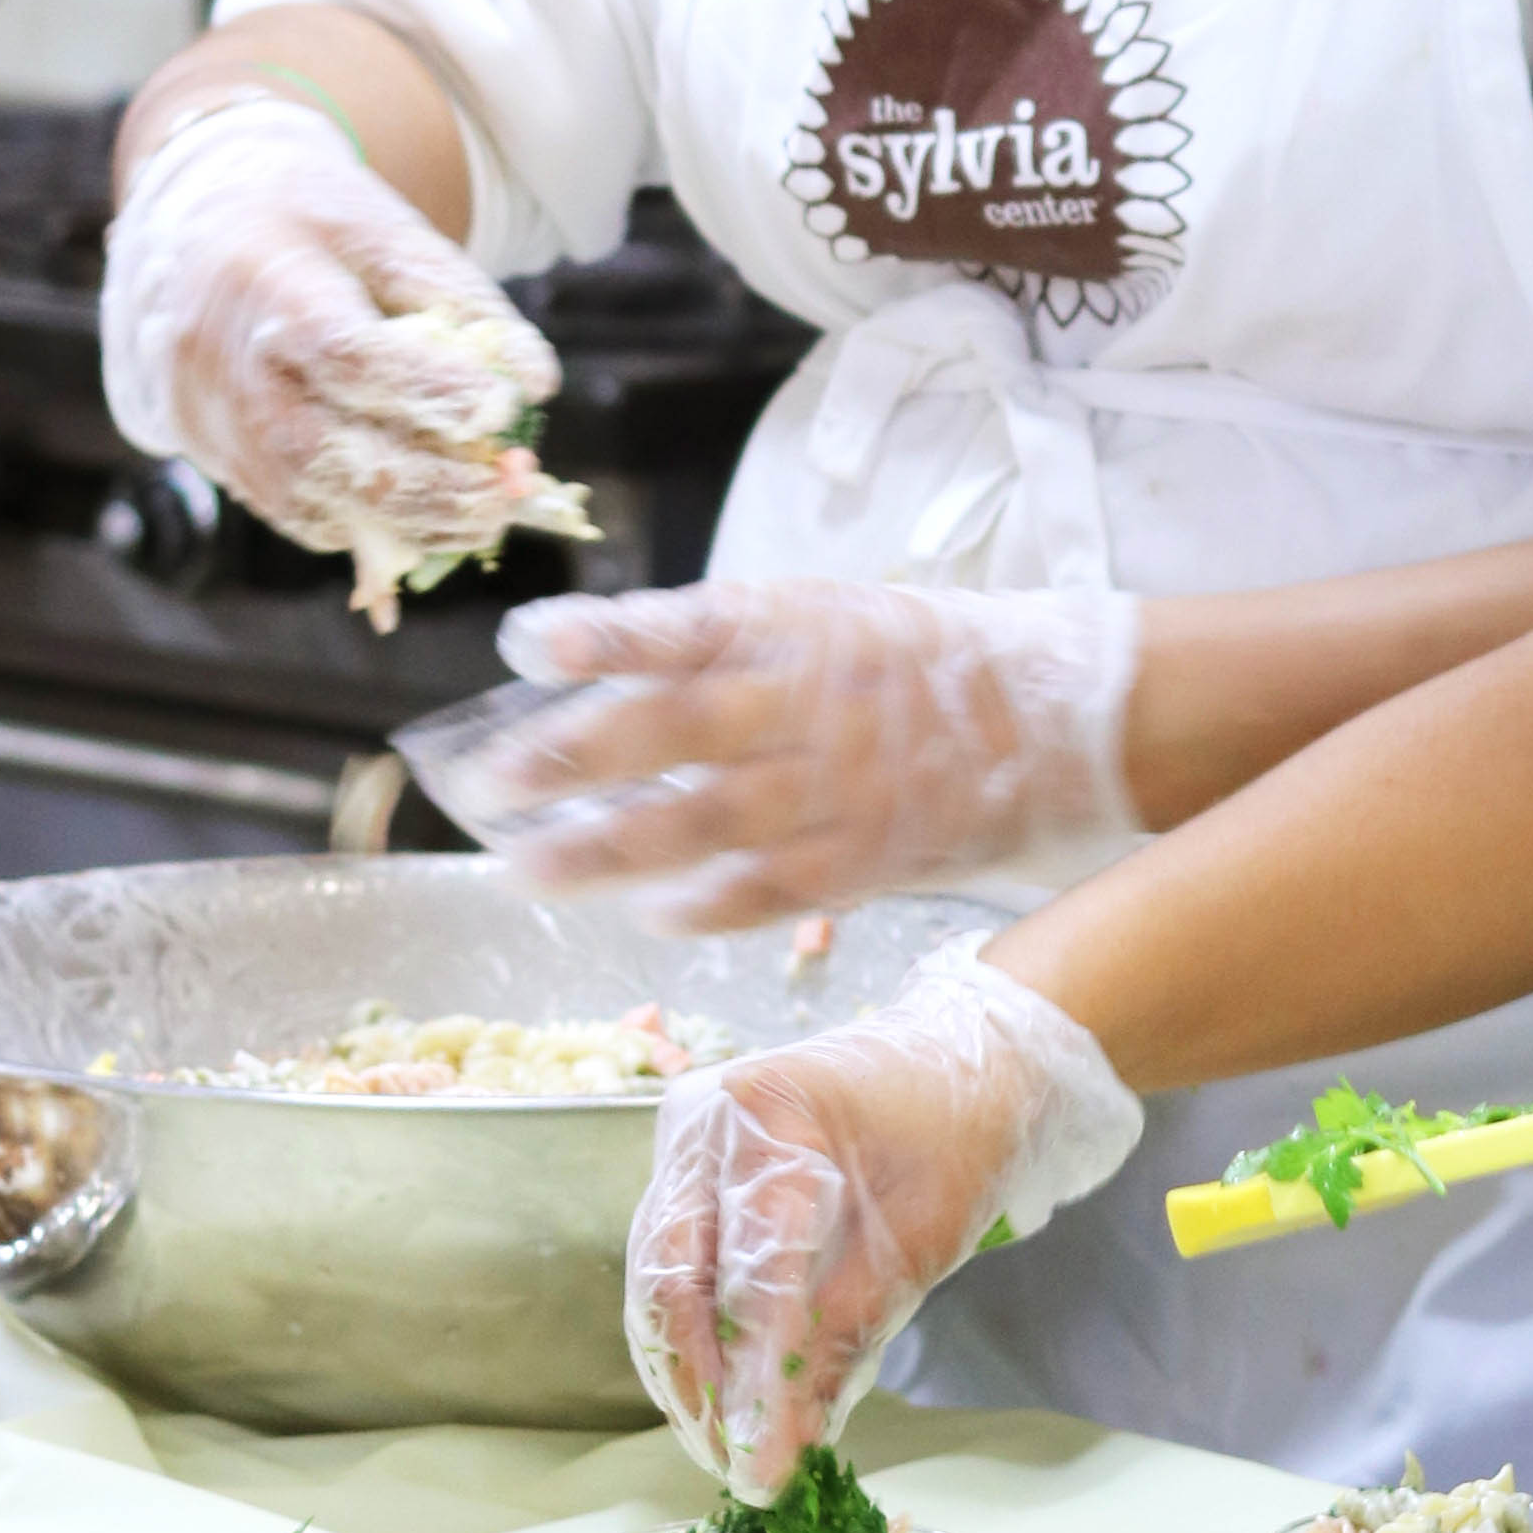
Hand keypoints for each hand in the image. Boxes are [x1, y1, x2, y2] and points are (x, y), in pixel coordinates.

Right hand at [100, 94, 562, 569]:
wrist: (193, 224)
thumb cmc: (312, 226)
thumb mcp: (389, 233)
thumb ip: (463, 303)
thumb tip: (538, 383)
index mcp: (268, 283)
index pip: (346, 355)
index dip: (429, 392)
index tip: (503, 412)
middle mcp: (222, 361)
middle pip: (317, 449)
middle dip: (426, 488)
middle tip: (508, 496)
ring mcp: (207, 416)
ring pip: (301, 498)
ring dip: (403, 523)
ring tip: (482, 517)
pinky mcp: (209, 452)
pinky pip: (287, 509)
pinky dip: (361, 524)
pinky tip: (423, 515)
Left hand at [425, 581, 1143, 931]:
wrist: (1046, 715)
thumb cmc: (908, 661)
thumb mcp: (822, 616)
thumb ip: (716, 647)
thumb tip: (584, 670)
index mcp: (795, 628)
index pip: (684, 628)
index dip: (604, 637)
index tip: (527, 644)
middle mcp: (809, 704)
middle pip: (676, 732)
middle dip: (572, 757)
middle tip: (486, 784)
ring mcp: (839, 787)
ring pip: (705, 825)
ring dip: (606, 852)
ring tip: (527, 871)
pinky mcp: (865, 856)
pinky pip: (772, 891)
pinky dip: (707, 906)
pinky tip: (649, 916)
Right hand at [626, 940, 1144, 1492]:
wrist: (959, 1058)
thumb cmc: (957, 1129)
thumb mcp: (925, 1232)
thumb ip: (848, 1331)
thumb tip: (789, 1443)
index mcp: (773, 1107)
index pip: (753, 1264)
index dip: (757, 1373)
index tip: (767, 1461)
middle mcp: (704, 1121)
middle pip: (673, 1278)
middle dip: (704, 1388)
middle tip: (741, 1470)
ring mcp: (682, 1146)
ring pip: (656, 1285)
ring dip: (688, 1379)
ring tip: (731, 1455)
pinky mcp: (682, 1178)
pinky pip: (669, 1274)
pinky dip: (693, 1344)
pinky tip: (724, 1406)